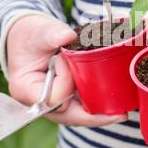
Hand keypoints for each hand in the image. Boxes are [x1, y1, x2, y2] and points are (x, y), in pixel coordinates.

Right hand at [7, 14, 127, 125]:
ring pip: (79, 115)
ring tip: (121, 112)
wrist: (31, 38)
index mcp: (26, 90)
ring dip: (99, 113)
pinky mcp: (67, 99)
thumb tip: (68, 36)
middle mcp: (40, 103)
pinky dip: (98, 106)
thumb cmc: (32, 36)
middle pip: (69, 115)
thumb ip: (52, 34)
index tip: (65, 59)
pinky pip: (83, 108)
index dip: (66, 81)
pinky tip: (116, 106)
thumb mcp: (39, 32)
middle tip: (119, 114)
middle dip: (94, 114)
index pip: (53, 97)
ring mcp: (55, 105)